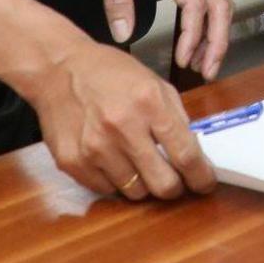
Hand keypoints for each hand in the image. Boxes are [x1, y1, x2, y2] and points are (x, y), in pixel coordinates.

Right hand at [14, 40, 217, 202]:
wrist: (58, 69)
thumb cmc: (111, 74)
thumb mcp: (155, 83)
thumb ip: (177, 118)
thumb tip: (194, 156)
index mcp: (149, 104)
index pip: (186, 154)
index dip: (201, 177)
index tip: (205, 184)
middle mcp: (122, 128)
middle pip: (162, 184)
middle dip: (175, 188)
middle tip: (174, 181)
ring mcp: (94, 149)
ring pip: (135, 192)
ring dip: (143, 184)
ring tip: (136, 163)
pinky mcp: (72, 163)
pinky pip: (106, 190)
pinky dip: (115, 182)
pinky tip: (111, 160)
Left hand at [94, 0, 232, 78]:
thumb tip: (123, 34)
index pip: (194, 4)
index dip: (192, 34)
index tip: (181, 57)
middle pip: (221, 8)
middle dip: (218, 42)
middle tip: (206, 71)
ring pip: (222, 6)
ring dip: (218, 37)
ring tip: (203, 65)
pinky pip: (213, 3)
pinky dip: (211, 27)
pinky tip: (196, 45)